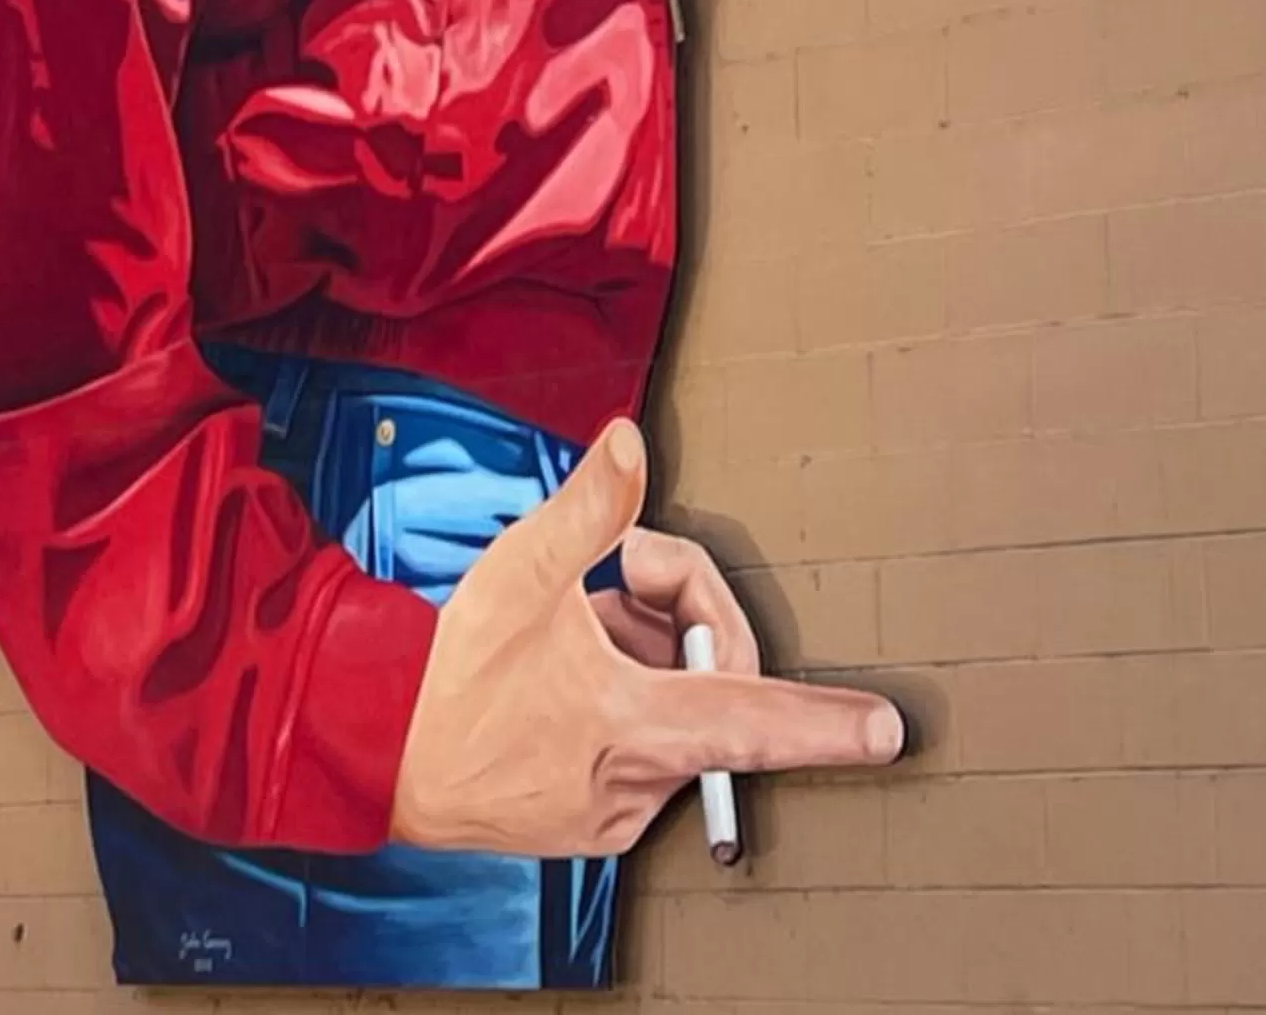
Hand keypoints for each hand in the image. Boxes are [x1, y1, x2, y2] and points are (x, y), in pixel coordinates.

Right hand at [390, 417, 903, 858]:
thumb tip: (631, 446)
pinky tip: (568, 675)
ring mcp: (614, 807)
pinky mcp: (591, 819)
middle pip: (710, 683)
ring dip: (643, 654)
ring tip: (577, 630)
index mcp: (634, 724)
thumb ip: (590, 506)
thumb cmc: (449, 670)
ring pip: (677, 709)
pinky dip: (621, 695)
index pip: (752, 721)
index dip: (825, 725)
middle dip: (678, 614)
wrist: (381, 746)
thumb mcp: (521, 571)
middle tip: (614, 579)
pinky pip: (644, 744)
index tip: (884, 731)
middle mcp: (635, 780)